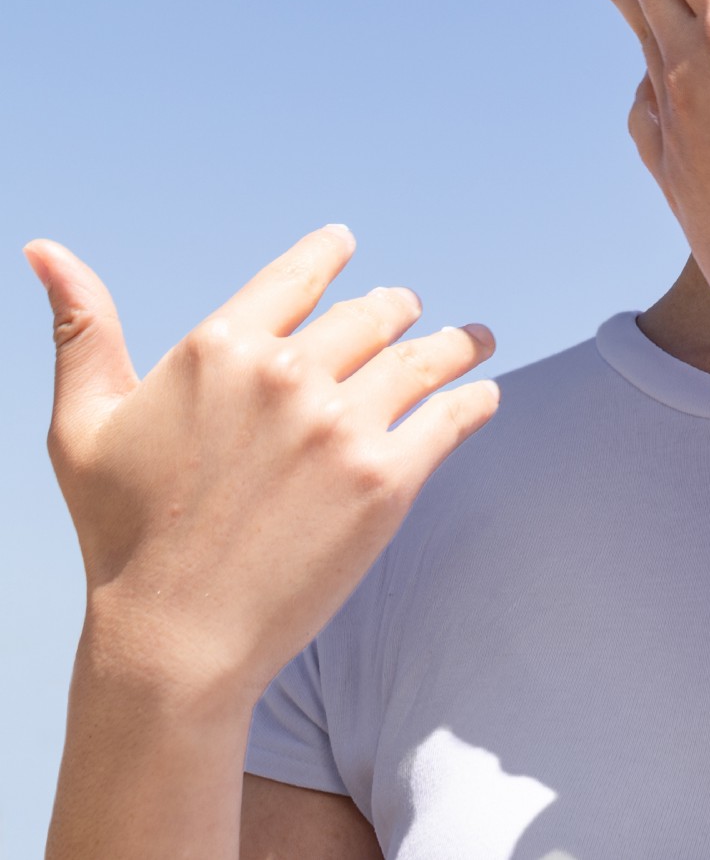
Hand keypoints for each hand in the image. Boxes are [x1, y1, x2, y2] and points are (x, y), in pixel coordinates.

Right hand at [23, 225, 497, 709]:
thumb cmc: (120, 535)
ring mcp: (342, 425)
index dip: (330, 255)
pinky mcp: (385, 481)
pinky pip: (449, 419)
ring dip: (453, 342)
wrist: (172, 644)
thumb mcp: (84, 423)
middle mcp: (288, 373)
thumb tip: (43, 248)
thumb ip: (82, 329)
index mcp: (221, 346)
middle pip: (369, 315)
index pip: (299, 274)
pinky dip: (474, 400)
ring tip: (474, 338)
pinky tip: (484, 395)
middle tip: (406, 308)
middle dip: (392, 308)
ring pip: (421, 358)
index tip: (348, 247)